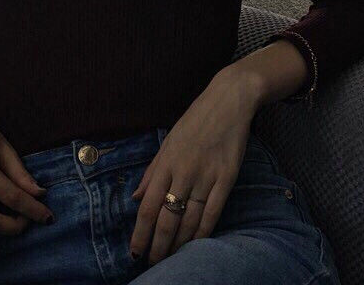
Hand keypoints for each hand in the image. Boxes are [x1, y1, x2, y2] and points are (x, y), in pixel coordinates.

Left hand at [128, 69, 257, 264]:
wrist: (228, 101)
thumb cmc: (196, 120)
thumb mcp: (169, 141)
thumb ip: (153, 170)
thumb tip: (135, 197)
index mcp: (166, 161)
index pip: (147, 206)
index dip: (140, 232)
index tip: (135, 251)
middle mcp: (184, 171)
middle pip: (167, 218)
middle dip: (158, 245)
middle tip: (153, 263)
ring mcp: (206, 175)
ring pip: (190, 219)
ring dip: (179, 243)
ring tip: (172, 259)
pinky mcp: (227, 178)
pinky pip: (213, 212)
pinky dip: (203, 232)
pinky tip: (196, 245)